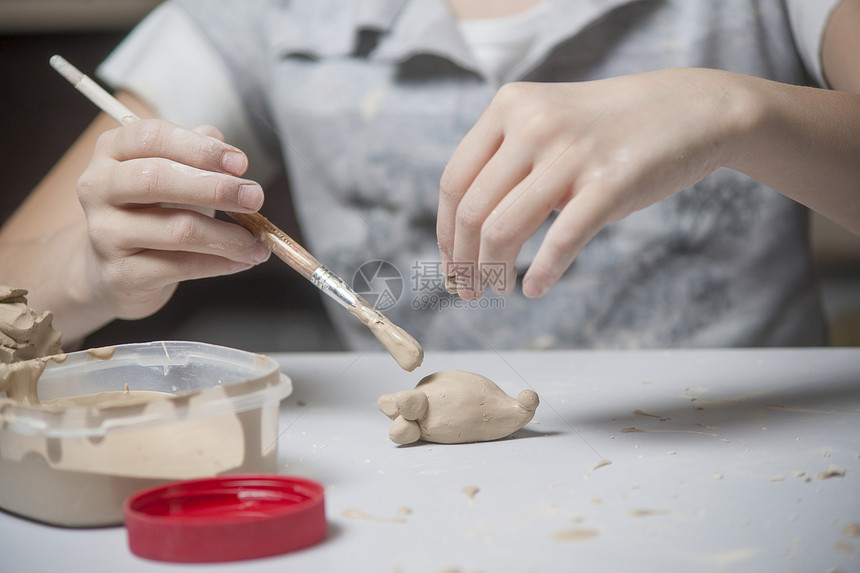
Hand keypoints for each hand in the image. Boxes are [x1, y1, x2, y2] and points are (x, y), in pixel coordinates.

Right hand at [77, 119, 270, 318]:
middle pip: (158, 179)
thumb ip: (199, 156)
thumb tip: (231, 156)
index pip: (152, 137)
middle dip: (216, 188)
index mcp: (111, 152)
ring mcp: (105, 233)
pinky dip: (220, 263)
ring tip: (256, 242)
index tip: (241, 163)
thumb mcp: (173, 176)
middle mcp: (98, 188)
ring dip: (228, 236)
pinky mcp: (121, 274)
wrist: (115, 273)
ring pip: (176, 229)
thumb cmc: (151, 214)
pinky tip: (242, 261)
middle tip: (255, 198)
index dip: (200, 149)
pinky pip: (180, 266)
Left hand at [437, 68, 746, 298]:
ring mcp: (570, 154)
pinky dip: (542, 273)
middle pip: (471, 211)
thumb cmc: (608, 126)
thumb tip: (465, 230)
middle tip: (468, 290)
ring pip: (503, 229)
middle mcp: (532, 125)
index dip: (445, 232)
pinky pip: (560, 240)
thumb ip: (505, 158)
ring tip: (497, 290)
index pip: (453, 181)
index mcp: (508, 107)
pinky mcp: (609, 184)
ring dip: (492, 272)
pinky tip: (535, 288)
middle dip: (464, 262)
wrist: (689, 109)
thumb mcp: (546, 120)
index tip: (450, 263)